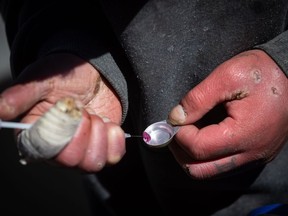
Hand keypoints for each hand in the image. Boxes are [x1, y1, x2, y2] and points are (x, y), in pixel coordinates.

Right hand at [0, 53, 124, 171]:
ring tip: (96, 116)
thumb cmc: (63, 75)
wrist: (92, 72)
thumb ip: (20, 96)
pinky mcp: (102, 147)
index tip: (72, 112)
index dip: (62, 134)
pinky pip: (113, 157)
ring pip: (92, 163)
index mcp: (35, 134)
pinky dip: (115, 139)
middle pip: (71, 161)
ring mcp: (81, 150)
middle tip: (84, 111)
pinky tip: (110, 123)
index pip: (45, 152)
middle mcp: (57, 148)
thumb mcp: (42, 80)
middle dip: (83, 131)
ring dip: (99, 134)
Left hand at [168, 50, 287, 178]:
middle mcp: (251, 153)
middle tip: (176, 131)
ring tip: (186, 133)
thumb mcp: (226, 76)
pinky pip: (223, 164)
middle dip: (180, 151)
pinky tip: (202, 135)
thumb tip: (175, 118)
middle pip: (201, 170)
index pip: (198, 149)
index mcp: (244, 134)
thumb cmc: (262, 72)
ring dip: (191, 156)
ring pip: (210, 170)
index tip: (174, 120)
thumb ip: (197, 99)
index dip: (179, 135)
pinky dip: (206, 155)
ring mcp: (255, 156)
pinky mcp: (256, 153)